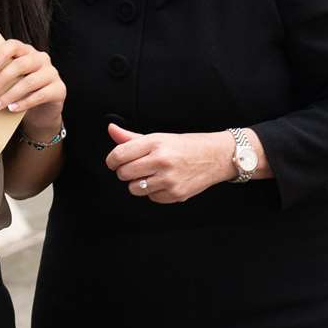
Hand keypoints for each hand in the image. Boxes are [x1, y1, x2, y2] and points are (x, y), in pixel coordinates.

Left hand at [0, 40, 63, 135]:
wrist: (41, 111)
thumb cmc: (19, 92)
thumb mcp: (10, 81)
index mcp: (26, 51)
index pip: (13, 46)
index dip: (0, 54)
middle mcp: (41, 58)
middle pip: (21, 64)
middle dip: (1, 79)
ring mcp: (52, 73)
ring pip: (29, 82)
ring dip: (9, 95)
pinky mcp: (59, 89)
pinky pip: (40, 95)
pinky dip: (24, 103)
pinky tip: (11, 109)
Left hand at [105, 123, 234, 203]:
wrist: (217, 157)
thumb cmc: (187, 145)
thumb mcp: (160, 137)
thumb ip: (132, 137)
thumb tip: (111, 130)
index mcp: (156, 143)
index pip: (119, 155)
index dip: (111, 160)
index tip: (114, 162)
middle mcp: (162, 161)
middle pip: (124, 173)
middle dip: (125, 171)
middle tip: (135, 167)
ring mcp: (169, 179)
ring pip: (134, 188)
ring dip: (138, 183)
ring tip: (151, 174)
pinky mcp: (176, 194)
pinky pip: (151, 197)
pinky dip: (153, 192)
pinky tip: (164, 182)